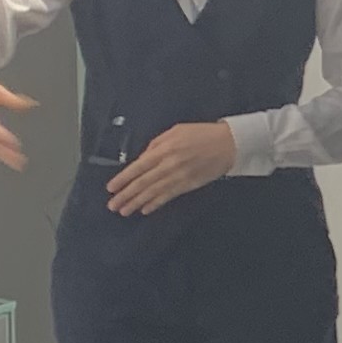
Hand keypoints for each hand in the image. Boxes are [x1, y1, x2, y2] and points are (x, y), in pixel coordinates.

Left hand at [103, 119, 239, 215]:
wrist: (230, 143)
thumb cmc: (202, 133)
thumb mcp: (176, 131)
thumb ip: (157, 144)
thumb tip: (142, 158)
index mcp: (165, 149)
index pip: (138, 167)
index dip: (123, 178)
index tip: (111, 188)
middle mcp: (170, 164)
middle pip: (143, 182)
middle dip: (126, 195)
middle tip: (112, 205)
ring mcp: (180, 176)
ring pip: (154, 192)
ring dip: (137, 202)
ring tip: (124, 211)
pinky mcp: (190, 184)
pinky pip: (169, 196)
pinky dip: (156, 203)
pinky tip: (145, 209)